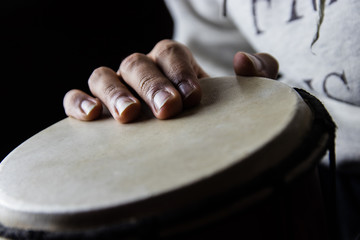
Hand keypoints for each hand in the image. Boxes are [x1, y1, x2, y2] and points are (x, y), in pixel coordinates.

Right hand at [63, 40, 278, 122]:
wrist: (193, 136)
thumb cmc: (213, 115)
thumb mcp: (243, 96)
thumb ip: (259, 73)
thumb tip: (242, 60)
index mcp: (173, 64)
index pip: (170, 52)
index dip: (178, 70)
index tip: (192, 98)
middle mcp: (142, 72)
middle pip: (137, 63)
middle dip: (151, 85)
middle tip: (168, 110)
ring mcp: (117, 88)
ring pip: (102, 75)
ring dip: (113, 93)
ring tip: (129, 116)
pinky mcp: (95, 108)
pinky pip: (74, 97)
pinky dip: (77, 102)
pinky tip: (91, 117)